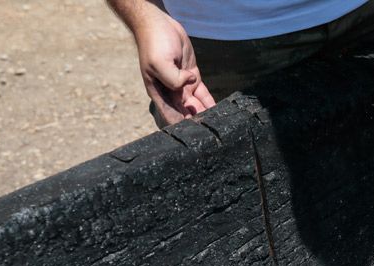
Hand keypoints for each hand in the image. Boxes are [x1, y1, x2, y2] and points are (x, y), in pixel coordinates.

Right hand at [133, 5, 215, 124]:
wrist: (159, 25)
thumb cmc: (155, 44)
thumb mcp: (160, 63)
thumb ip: (173, 79)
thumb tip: (190, 83)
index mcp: (159, 93)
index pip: (171, 116)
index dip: (183, 126)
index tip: (195, 132)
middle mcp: (169, 93)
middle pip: (185, 114)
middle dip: (196, 122)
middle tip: (211, 130)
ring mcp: (181, 85)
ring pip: (195, 106)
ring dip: (204, 114)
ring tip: (218, 124)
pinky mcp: (191, 77)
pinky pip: (202, 94)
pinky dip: (209, 102)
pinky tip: (218, 111)